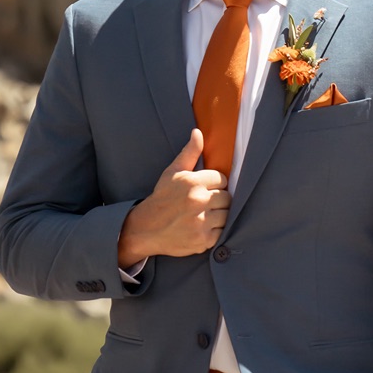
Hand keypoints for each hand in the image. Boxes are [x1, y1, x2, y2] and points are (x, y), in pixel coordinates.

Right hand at [117, 129, 230, 263]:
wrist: (145, 229)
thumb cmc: (162, 198)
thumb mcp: (172, 173)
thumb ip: (189, 153)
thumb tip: (198, 132)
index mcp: (192, 182)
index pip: (222, 179)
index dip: (215, 184)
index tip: (204, 190)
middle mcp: (197, 201)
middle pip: (227, 197)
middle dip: (218, 200)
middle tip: (204, 204)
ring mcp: (201, 222)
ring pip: (227, 215)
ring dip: (218, 215)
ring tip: (204, 215)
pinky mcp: (203, 240)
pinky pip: (222, 232)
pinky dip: (215, 231)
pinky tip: (202, 227)